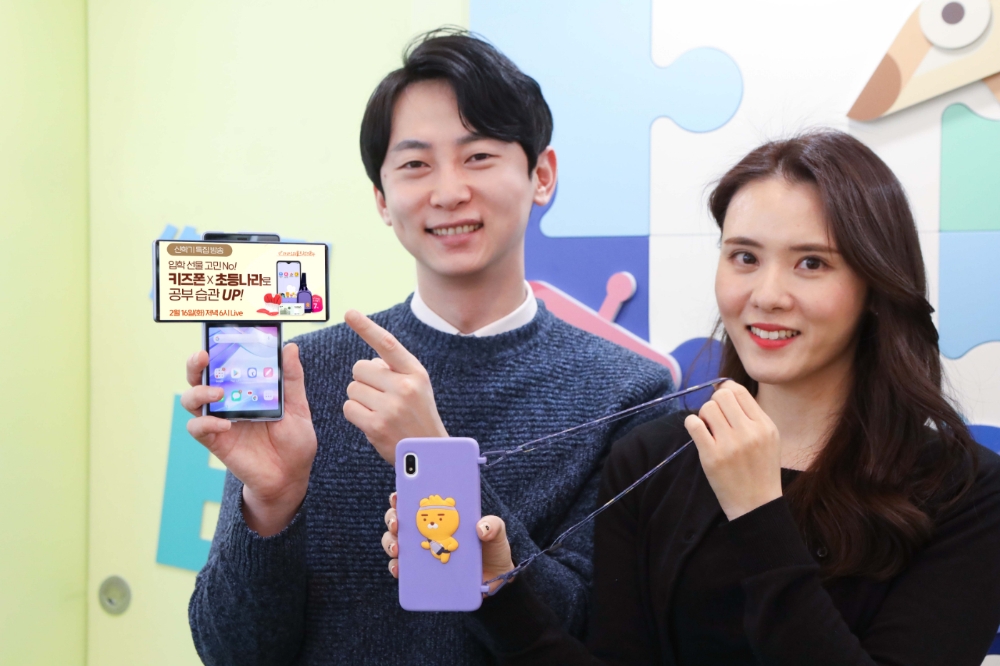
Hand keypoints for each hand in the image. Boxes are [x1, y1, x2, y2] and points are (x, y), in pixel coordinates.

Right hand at [180, 344, 316, 535]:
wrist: (291, 476)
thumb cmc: (294, 440)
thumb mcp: (298, 407)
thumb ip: (291, 379)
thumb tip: (289, 347)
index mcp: (246, 388)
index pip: (225, 363)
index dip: (217, 348)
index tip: (218, 335)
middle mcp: (227, 401)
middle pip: (199, 376)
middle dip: (196, 363)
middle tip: (205, 355)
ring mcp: (219, 420)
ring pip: (191, 399)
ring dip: (199, 391)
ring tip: (217, 392)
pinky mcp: (216, 441)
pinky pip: (198, 429)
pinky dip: (206, 423)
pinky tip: (224, 424)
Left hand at [343, 310, 447, 463]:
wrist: (431, 454)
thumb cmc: (419, 416)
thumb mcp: (418, 387)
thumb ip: (395, 371)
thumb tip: (367, 363)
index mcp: (415, 372)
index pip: (387, 344)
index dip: (366, 327)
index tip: (349, 313)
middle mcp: (404, 386)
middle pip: (360, 368)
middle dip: (364, 380)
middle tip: (380, 397)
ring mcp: (391, 407)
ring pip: (352, 389)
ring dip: (359, 399)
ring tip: (379, 411)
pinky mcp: (377, 426)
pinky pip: (349, 408)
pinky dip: (356, 414)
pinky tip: (372, 422)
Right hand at [382, 493, 514, 593]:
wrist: (495, 578)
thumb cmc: (491, 549)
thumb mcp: (496, 532)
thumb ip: (493, 525)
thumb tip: (482, 527)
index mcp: (442, 514)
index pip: (417, 499)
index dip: (403, 494)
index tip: (398, 496)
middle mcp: (427, 529)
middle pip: (399, 518)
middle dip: (392, 517)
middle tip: (396, 522)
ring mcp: (421, 550)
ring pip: (395, 541)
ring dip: (390, 542)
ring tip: (397, 547)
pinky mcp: (421, 571)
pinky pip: (402, 568)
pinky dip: (396, 567)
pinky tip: (399, 568)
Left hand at [684, 380, 781, 520]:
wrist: (756, 504)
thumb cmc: (759, 469)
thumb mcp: (768, 438)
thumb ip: (751, 414)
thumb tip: (724, 387)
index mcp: (765, 425)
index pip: (739, 391)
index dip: (726, 392)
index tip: (722, 404)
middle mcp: (750, 432)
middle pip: (721, 396)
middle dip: (714, 404)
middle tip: (715, 420)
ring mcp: (730, 444)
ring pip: (707, 408)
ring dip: (703, 416)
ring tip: (709, 431)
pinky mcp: (712, 456)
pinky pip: (693, 424)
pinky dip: (692, 424)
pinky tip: (699, 434)